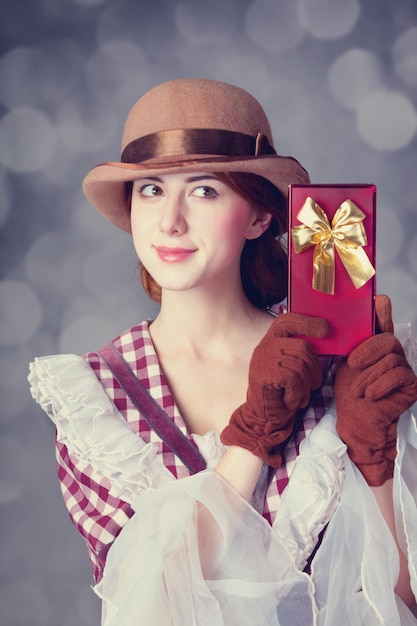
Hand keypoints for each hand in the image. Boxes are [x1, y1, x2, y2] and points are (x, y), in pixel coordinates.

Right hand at [220, 313, 327, 466]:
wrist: (262, 415)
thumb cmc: (281, 390)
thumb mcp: (290, 366)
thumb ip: (300, 352)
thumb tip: (327, 337)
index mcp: (271, 340)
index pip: (286, 321)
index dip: (307, 322)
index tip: (326, 329)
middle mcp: (265, 346)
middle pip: (303, 348)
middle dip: (315, 368)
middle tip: (313, 384)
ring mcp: (263, 360)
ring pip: (300, 365)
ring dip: (305, 386)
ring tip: (298, 395)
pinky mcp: (263, 375)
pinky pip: (293, 380)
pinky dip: (297, 394)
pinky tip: (289, 400)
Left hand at [335, 295, 416, 484]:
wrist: (356, 420)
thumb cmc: (350, 392)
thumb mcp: (347, 364)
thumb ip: (354, 343)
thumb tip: (348, 320)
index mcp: (377, 346)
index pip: (384, 323)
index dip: (383, 311)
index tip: (379, 299)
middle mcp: (394, 354)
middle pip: (387, 340)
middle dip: (368, 351)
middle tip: (353, 364)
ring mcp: (406, 368)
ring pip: (390, 359)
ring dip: (369, 376)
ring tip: (358, 390)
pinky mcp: (413, 384)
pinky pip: (397, 374)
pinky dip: (380, 385)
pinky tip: (371, 395)